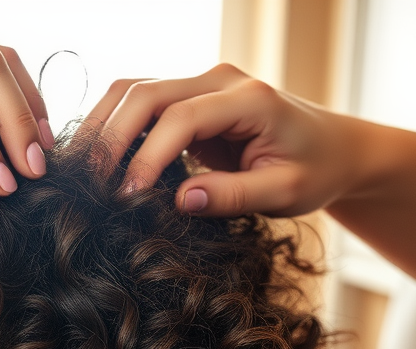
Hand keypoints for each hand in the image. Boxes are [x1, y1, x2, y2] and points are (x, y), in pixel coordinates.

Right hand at [78, 64, 357, 216]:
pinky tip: (99, 163)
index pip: (180, 118)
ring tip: (82, 172)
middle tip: (90, 185)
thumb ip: (233, 196)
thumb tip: (178, 201)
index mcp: (249, 99)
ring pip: (132, 92)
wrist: (333, 148)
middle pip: (144, 94)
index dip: (147, 156)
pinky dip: (113, 129)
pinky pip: (138, 104)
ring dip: (102, 128)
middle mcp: (220, 80)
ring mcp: (201, 84)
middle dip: (110, 137)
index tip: (127, 196)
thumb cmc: (316, 171)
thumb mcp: (284, 193)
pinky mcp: (188, 99)